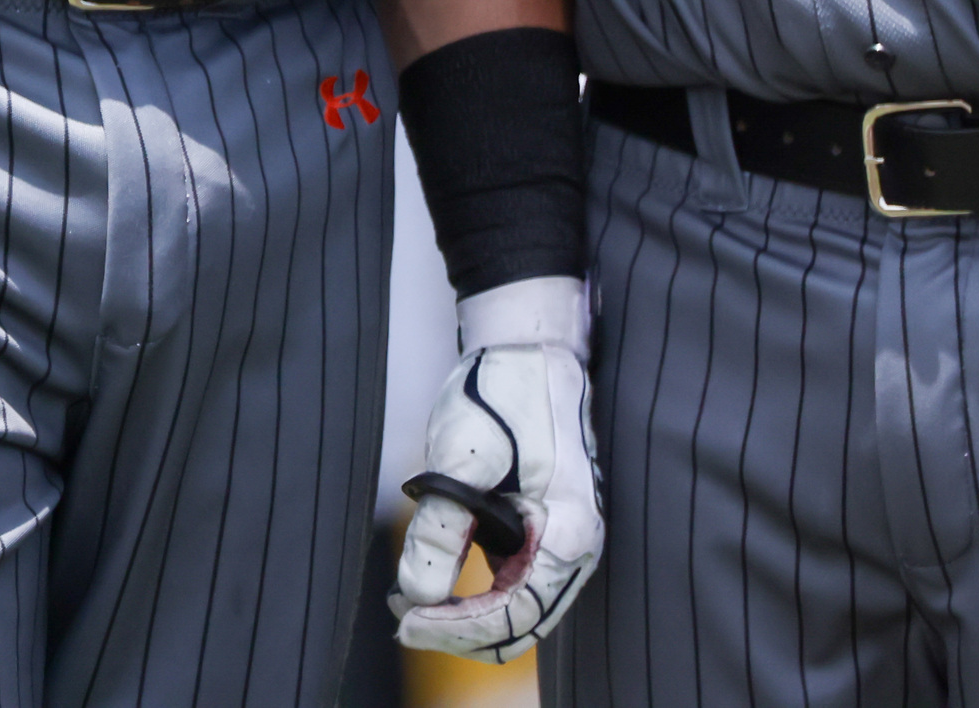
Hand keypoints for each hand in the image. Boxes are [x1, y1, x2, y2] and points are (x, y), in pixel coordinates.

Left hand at [393, 276, 602, 660]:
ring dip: (466, 620)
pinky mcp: (543, 532)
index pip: (517, 612)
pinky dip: (476, 598)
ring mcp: (561, 540)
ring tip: (408, 605)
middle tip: (402, 620)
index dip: (458, 629)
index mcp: (570, 527)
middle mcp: (576, 544)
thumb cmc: (502, 388)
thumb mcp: (463, 453)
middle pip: (521, 625)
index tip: (408, 622)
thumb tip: (418, 593)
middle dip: (460, 632)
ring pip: (517, 612)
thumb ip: (442, 524)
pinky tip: (433, 583)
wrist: (526, 345)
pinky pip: (514, 586)